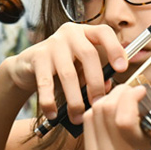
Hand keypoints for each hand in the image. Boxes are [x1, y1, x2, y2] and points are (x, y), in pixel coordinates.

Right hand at [5, 22, 127, 124]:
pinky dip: (50, 101)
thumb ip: (96, 76)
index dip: (115, 49)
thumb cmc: (63, 68)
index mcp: (86, 33)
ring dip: (75, 99)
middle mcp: (70, 33)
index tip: (122, 69)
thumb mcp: (82, 69)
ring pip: (68, 73)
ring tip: (78, 117)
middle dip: (96, 83)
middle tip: (98, 104)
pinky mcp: (37, 57)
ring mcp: (52, 43)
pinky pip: (45, 82)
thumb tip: (106, 89)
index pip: (104, 33)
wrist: (28, 67)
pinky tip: (54, 114)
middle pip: (89, 55)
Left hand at [83, 84, 150, 149]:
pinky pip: (88, 122)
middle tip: (132, 92)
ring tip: (123, 99)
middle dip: (120, 92)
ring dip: (109, 98)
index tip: (143, 91)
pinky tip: (112, 111)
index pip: (123, 120)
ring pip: (94, 112)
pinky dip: (98, 110)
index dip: (131, 97)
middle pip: (105, 110)